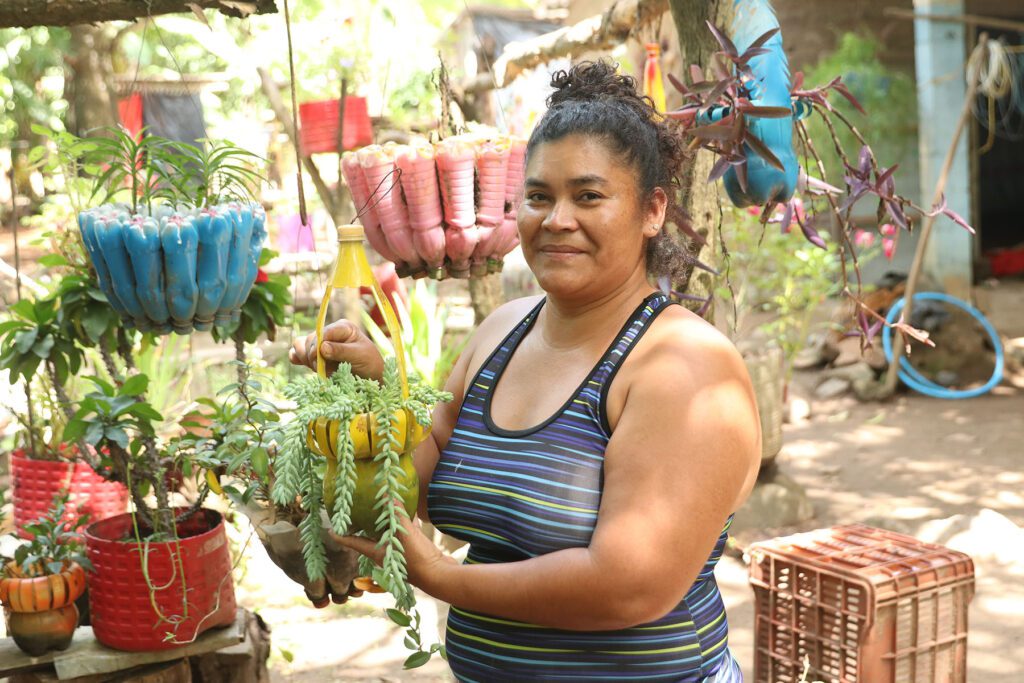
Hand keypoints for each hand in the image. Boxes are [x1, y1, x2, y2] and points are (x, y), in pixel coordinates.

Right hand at [289, 319, 383, 380]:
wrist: (370, 377)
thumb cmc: (369, 362)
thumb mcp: (360, 355)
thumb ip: (341, 351)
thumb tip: (322, 347)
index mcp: (342, 327)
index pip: (322, 332)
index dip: (318, 345)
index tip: (321, 359)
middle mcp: (329, 333)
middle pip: (309, 340)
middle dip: (315, 357)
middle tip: (327, 370)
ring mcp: (320, 344)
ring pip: (300, 346)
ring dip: (308, 360)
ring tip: (322, 370)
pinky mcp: (314, 356)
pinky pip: (297, 354)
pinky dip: (298, 359)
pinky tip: (303, 365)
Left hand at [330, 512, 455, 591]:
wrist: (438, 576)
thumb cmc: (416, 559)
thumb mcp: (404, 534)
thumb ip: (396, 514)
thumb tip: (387, 493)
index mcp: (376, 552)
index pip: (353, 542)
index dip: (340, 536)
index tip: (329, 530)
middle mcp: (385, 553)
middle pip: (368, 538)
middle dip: (362, 526)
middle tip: (356, 511)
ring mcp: (399, 552)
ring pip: (388, 534)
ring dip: (384, 523)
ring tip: (380, 508)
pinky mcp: (413, 550)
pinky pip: (405, 533)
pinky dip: (404, 522)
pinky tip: (408, 511)